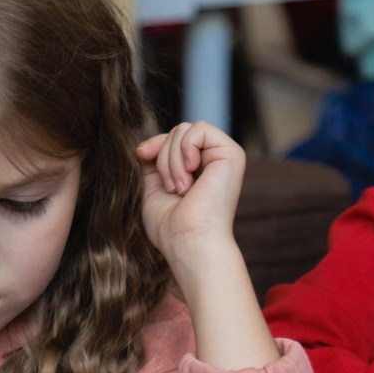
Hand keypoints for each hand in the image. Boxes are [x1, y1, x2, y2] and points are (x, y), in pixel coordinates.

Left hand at [136, 122, 280, 368]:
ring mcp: (225, 156)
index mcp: (200, 169)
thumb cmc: (172, 227)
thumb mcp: (155, 190)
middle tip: (172, 188)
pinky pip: (199, 129)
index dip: (155, 144)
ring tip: (180, 187)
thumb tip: (145, 146)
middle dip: (163, 157)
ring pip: (185, 130)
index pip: (174, 140)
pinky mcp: (232, 153)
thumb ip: (153, 165)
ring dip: (171, 159)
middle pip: (177, 131)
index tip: (141, 154)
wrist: (189, 243)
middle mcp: (214, 160)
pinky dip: (185, 149)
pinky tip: (190, 174)